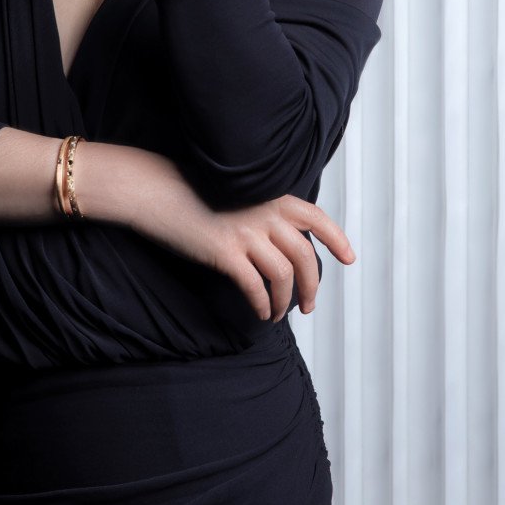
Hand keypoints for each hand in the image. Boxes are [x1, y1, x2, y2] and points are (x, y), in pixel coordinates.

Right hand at [123, 154, 354, 321]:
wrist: (156, 191)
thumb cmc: (193, 194)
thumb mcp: (239, 196)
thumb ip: (263, 213)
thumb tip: (282, 242)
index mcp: (271, 197)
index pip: (316, 218)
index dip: (336, 240)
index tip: (349, 259)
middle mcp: (264, 213)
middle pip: (305, 256)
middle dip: (313, 286)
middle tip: (310, 305)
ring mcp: (245, 232)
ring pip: (283, 276)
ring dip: (286, 301)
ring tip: (280, 314)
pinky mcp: (224, 252)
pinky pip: (254, 286)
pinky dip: (263, 304)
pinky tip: (261, 313)